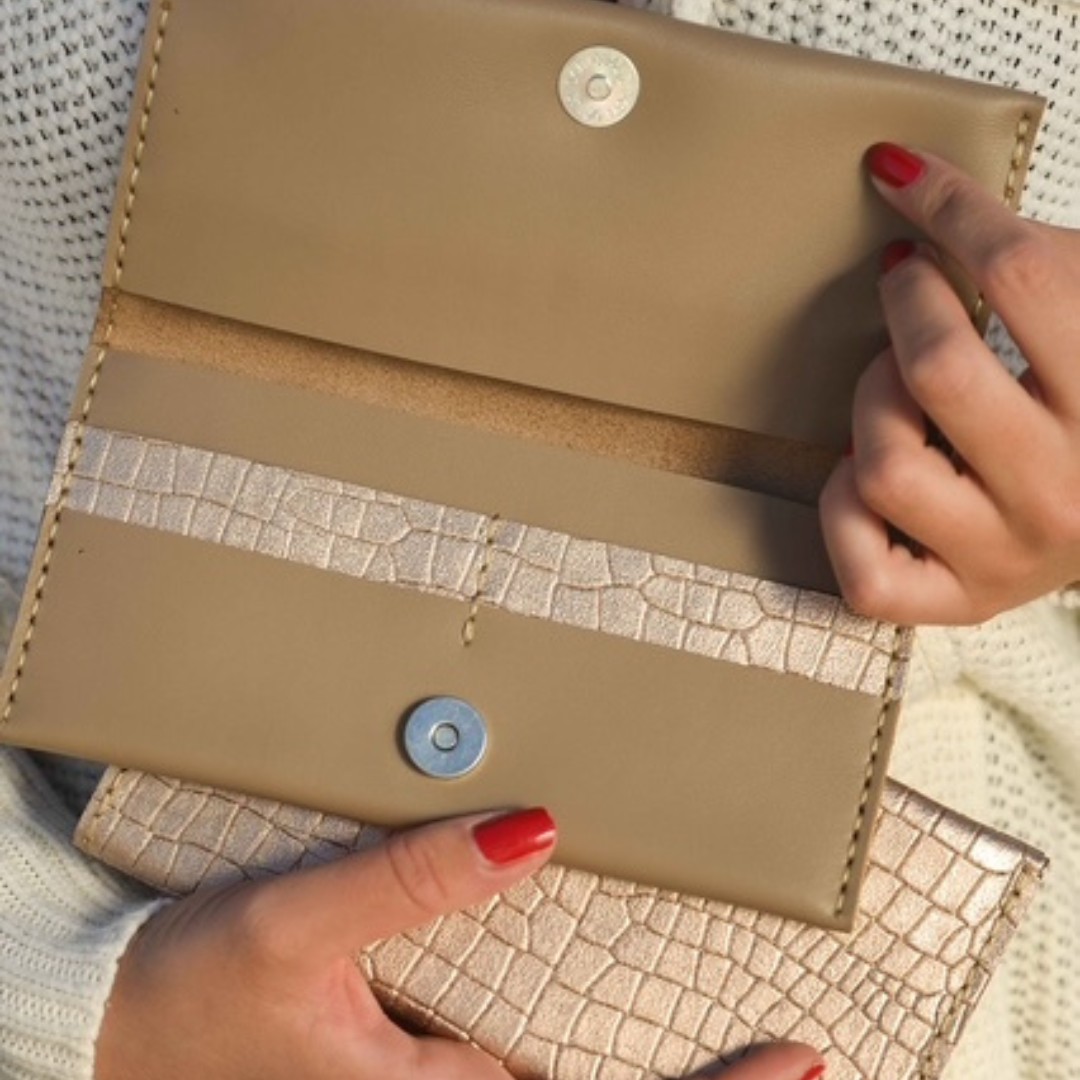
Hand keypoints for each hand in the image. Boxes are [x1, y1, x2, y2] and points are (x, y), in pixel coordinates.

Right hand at [95, 806, 824, 1079]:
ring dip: (656, 1063)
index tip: (804, 1063)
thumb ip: (409, 882)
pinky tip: (611, 992)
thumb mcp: (290, 927)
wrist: (113, 1034)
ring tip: (740, 1026)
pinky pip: (520, 1056)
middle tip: (799, 1047)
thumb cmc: (185, 997)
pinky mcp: (415, 1065)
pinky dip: (584, 1032)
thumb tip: (535, 831)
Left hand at [821, 143, 1079, 623]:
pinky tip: (864, 476)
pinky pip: (865, 571)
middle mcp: (1067, 489)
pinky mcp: (959, 602)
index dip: (948, 205)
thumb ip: (1027, 263)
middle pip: (938, 372)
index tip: (899, 175)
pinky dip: (844, 511)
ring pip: (885, 468)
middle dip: (906, 308)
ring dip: (870, 409)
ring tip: (893, 390)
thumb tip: (904, 177)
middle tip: (906, 286)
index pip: (1022, 274)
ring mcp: (1009, 556)